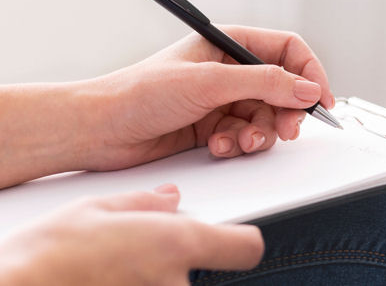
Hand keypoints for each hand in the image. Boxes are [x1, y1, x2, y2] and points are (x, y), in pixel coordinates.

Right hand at [0, 185, 262, 284]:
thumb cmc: (46, 256)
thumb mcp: (95, 209)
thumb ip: (144, 204)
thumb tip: (169, 200)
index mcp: (175, 244)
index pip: (246, 247)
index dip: (240, 241)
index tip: (231, 238)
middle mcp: (177, 282)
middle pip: (202, 271)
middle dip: (178, 263)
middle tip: (138, 255)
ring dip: (153, 279)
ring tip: (112, 270)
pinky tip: (107, 281)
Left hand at [82, 26, 336, 170]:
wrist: (99, 129)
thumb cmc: (140, 92)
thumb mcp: (210, 82)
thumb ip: (264, 83)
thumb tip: (307, 89)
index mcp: (229, 42)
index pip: (288, 50)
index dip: (309, 73)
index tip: (320, 100)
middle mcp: (230, 69)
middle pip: (283, 88)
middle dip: (287, 111)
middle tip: (286, 130)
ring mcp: (222, 99)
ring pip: (267, 117)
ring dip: (261, 133)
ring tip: (243, 142)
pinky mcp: (214, 126)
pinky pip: (245, 136)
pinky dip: (238, 144)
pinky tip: (219, 146)